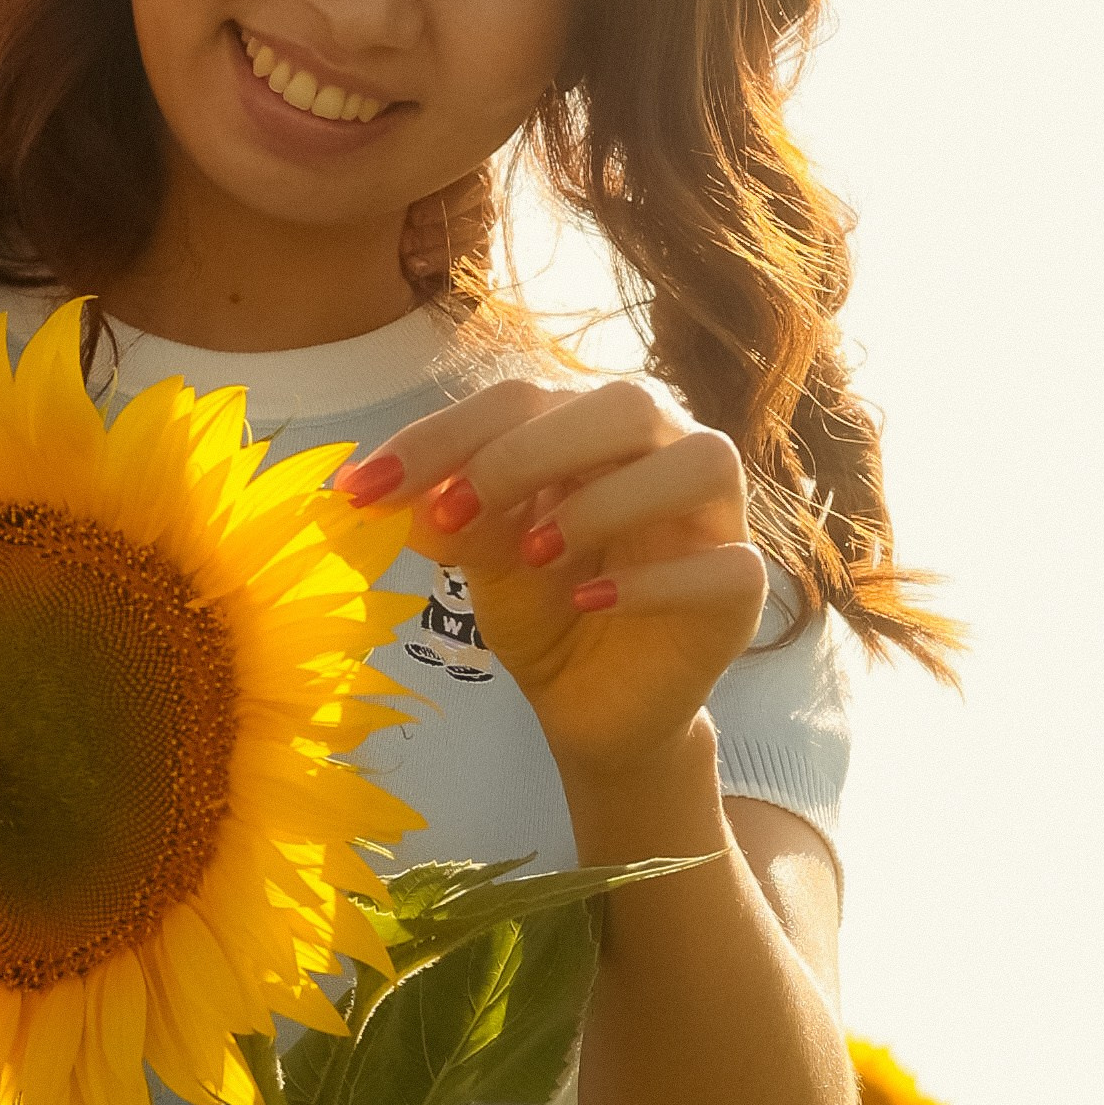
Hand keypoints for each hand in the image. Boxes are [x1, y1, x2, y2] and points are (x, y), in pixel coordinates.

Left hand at [343, 377, 766, 790]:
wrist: (593, 704)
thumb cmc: (544, 606)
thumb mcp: (484, 558)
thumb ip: (456, 515)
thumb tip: (395, 489)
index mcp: (595, 426)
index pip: (522, 400)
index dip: (439, 437)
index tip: (361, 491)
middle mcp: (664, 450)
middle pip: (625, 404)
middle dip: (528, 450)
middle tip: (454, 509)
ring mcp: (715, 517)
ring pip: (702, 460)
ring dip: (607, 501)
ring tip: (534, 553)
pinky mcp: (741, 588)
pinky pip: (727, 564)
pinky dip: (653, 580)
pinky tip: (589, 600)